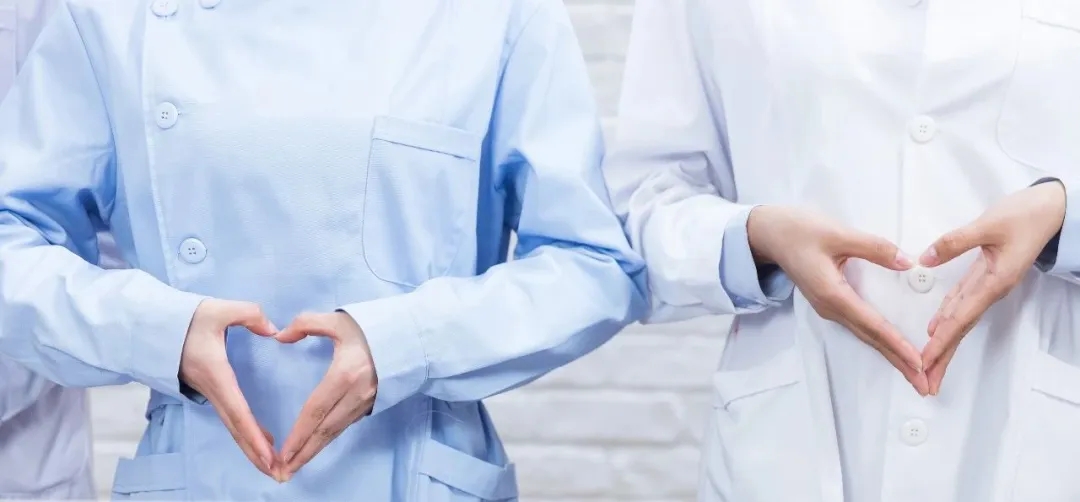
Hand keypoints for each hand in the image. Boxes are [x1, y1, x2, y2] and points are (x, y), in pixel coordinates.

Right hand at [179, 299, 278, 477]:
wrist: (155, 325)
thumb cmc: (187, 318)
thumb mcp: (218, 310)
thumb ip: (249, 314)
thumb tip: (273, 329)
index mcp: (217, 374)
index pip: (239, 411)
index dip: (254, 434)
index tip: (269, 454)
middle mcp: (212, 390)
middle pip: (236, 429)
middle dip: (256, 453)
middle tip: (277, 474)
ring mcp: (210, 393)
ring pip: (233, 427)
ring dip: (251, 448)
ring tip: (273, 467)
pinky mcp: (211, 391)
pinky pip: (231, 419)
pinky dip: (246, 434)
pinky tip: (262, 443)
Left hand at [272, 312, 376, 481]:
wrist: (410, 337)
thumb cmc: (372, 328)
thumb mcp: (338, 319)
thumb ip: (306, 323)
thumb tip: (279, 336)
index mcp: (345, 374)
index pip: (316, 410)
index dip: (298, 433)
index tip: (282, 451)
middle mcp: (356, 394)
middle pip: (325, 429)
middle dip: (303, 452)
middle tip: (283, 472)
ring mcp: (366, 402)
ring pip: (335, 432)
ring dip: (314, 450)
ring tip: (294, 466)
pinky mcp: (371, 405)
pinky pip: (344, 426)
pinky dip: (327, 439)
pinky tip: (315, 446)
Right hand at [748, 206, 928, 394]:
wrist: (770, 234)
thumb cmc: (798, 231)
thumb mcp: (837, 233)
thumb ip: (874, 248)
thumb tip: (907, 262)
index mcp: (832, 294)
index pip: (872, 324)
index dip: (897, 343)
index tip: (918, 362)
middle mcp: (831, 308)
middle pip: (871, 339)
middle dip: (899, 362)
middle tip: (924, 384)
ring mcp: (830, 308)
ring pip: (866, 336)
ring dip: (891, 356)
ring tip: (914, 373)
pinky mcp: (831, 304)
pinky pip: (861, 328)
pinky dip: (881, 341)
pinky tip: (893, 348)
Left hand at [919, 181, 1065, 394]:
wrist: (1054, 210)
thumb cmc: (1027, 215)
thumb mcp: (989, 224)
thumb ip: (955, 242)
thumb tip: (925, 258)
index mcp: (994, 282)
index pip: (960, 318)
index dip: (941, 341)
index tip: (925, 361)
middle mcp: (991, 290)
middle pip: (960, 329)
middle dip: (942, 356)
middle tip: (925, 382)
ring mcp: (988, 285)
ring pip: (960, 319)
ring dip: (944, 342)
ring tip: (927, 365)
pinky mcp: (986, 275)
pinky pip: (962, 303)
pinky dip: (947, 317)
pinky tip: (935, 328)